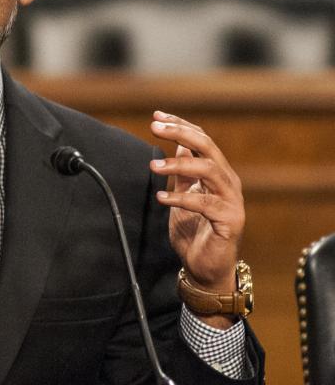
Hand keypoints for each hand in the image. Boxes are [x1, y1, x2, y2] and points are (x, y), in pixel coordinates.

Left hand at [149, 111, 244, 323]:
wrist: (205, 268)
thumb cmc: (193, 231)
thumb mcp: (183, 195)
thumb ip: (182, 173)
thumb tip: (177, 146)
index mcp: (216, 173)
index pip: (201, 140)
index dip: (180, 125)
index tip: (156, 116)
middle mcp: (227, 182)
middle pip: (208, 147)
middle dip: (181, 133)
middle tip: (155, 127)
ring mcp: (231, 201)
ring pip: (210, 170)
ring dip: (179, 165)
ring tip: (153, 167)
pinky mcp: (229, 220)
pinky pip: (205, 203)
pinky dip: (181, 199)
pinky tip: (161, 198)